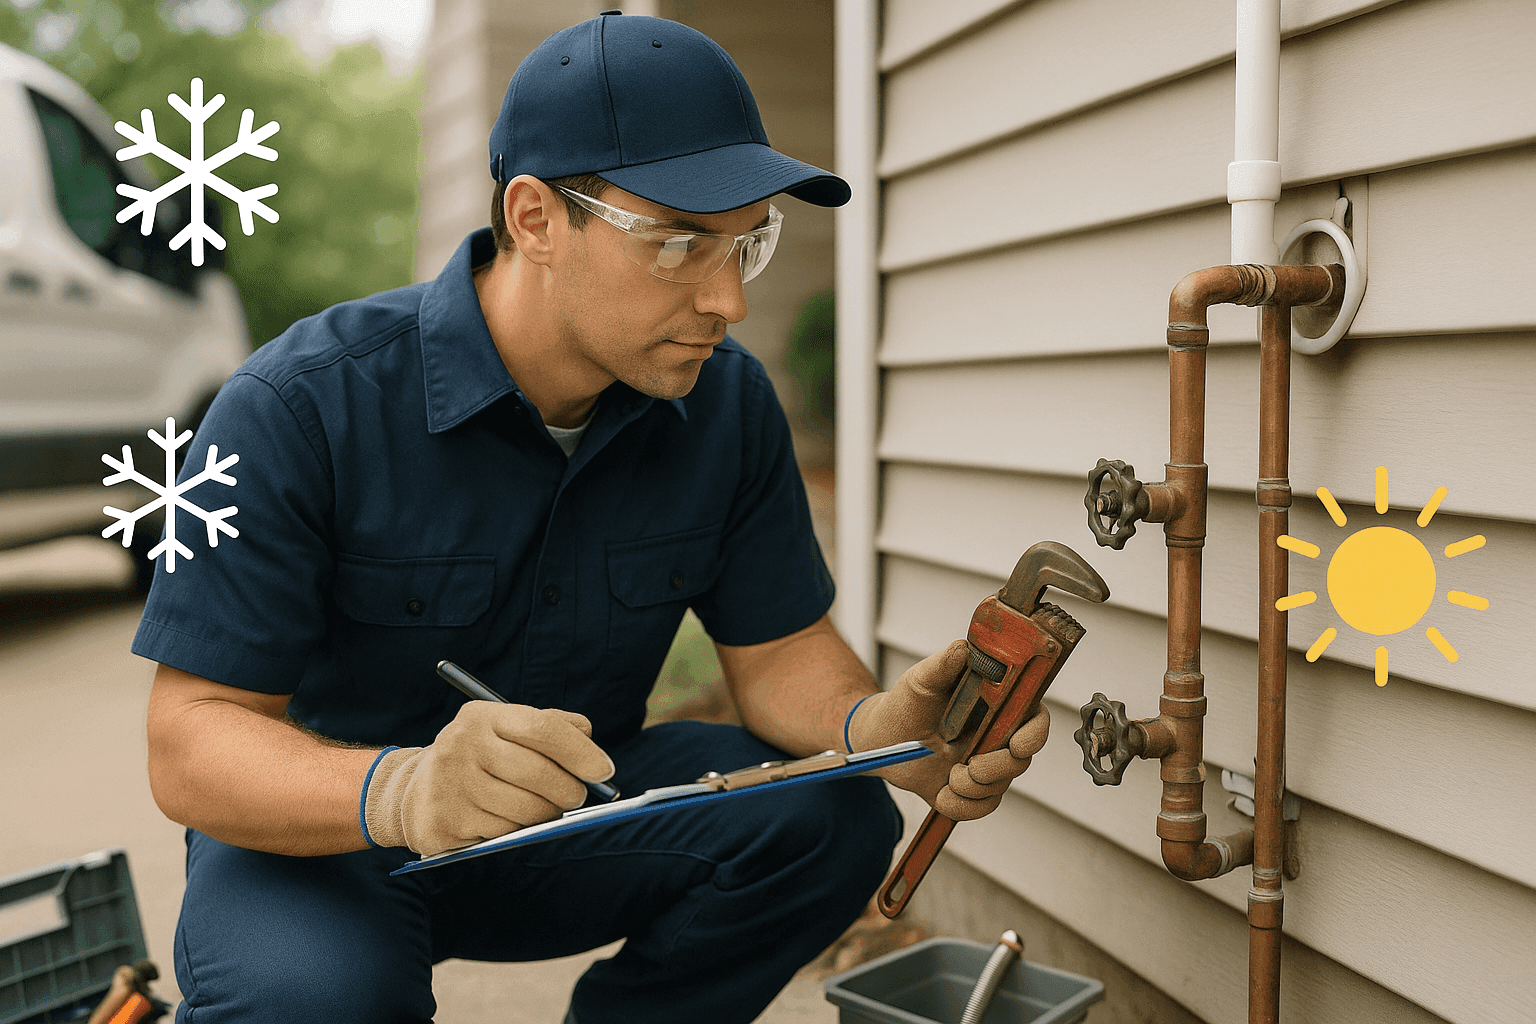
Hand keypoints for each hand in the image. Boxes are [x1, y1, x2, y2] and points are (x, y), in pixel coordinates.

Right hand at [363, 701, 615, 855]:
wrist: (416, 790)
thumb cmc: (480, 757)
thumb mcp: (507, 729)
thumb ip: (553, 728)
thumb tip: (595, 754)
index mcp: (482, 716)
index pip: (542, 727)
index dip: (580, 751)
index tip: (604, 771)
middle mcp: (462, 744)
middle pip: (537, 772)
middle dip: (569, 790)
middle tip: (577, 796)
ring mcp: (451, 784)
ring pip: (525, 809)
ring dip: (545, 814)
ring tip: (543, 808)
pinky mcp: (445, 821)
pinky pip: (504, 833)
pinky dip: (516, 830)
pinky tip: (507, 818)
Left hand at [848, 639, 1049, 820]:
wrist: (881, 736)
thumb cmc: (906, 702)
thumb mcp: (922, 678)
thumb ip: (944, 663)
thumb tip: (965, 648)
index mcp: (995, 706)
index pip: (1034, 719)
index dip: (1035, 734)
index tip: (1018, 744)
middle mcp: (996, 736)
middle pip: (1021, 760)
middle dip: (998, 768)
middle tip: (969, 766)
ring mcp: (983, 765)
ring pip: (1000, 787)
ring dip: (973, 788)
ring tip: (947, 775)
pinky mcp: (967, 790)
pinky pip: (980, 807)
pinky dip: (961, 806)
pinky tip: (942, 793)